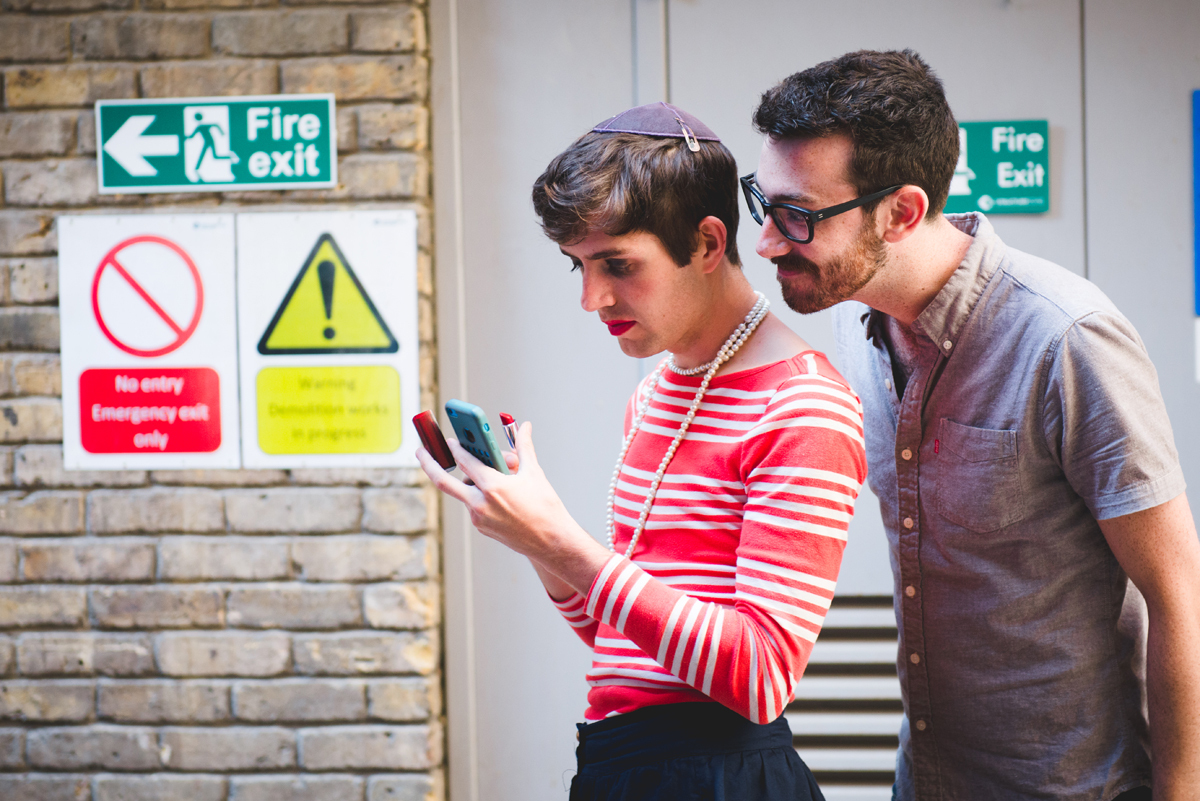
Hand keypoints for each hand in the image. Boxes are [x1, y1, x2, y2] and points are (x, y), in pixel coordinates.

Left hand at [417, 423, 606, 585]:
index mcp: (493, 487)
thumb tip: (525, 426)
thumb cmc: (545, 507)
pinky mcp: (481, 527)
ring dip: (471, 480)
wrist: (551, 541)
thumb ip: (524, 447)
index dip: (457, 448)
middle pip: (444, 481)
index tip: (450, 439)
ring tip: (494, 474)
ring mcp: (478, 518)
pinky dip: (480, 494)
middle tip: (419, 450)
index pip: (466, 461)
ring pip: (465, 492)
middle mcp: (480, 503)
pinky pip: (474, 505)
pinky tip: (498, 492)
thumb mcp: (534, 473)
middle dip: (429, 464)